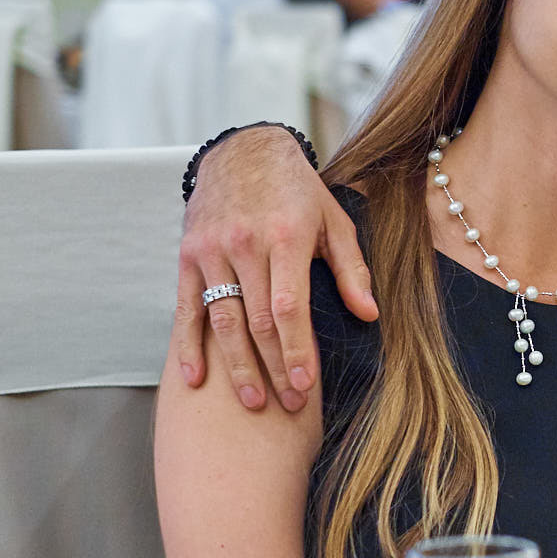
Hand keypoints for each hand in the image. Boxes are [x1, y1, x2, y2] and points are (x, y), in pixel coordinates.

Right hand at [172, 126, 375, 410]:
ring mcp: (211, 250)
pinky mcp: (188, 255)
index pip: (289, 305)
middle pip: (257, 320)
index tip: (304, 384)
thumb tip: (370, 314)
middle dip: (273, 367)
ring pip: (222, 319)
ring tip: (251, 402)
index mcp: (286, 236)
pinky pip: (186, 308)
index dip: (296, 349)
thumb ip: (351, 269)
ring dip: (236, 366)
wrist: (243, 151)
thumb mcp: (335, 221)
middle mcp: (245, 244)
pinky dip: (188, 346)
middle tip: (287, 405)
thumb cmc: (298, 192)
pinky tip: (195, 379)